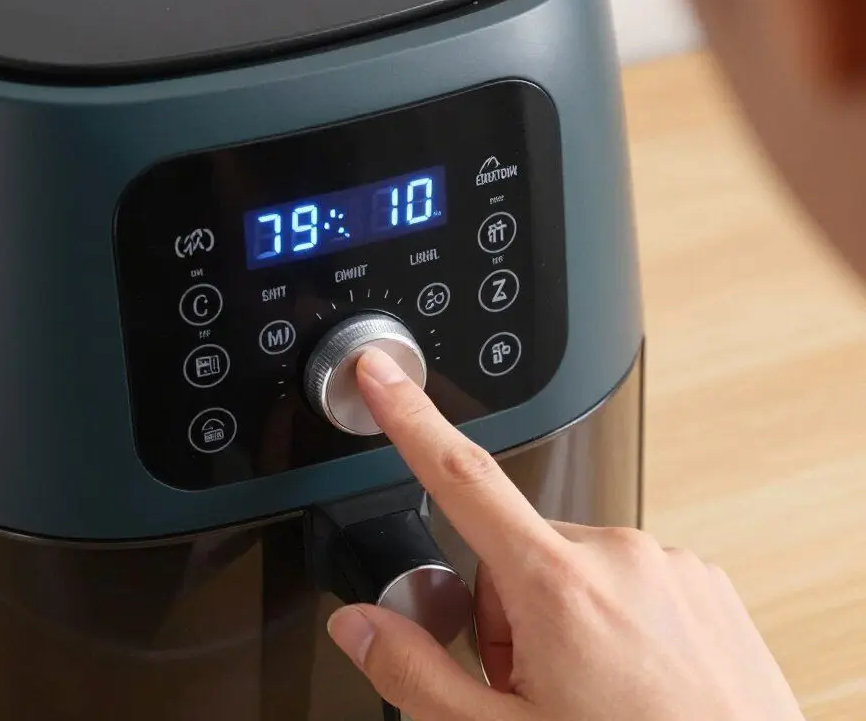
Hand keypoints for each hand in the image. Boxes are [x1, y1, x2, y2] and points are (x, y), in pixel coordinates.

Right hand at [326, 348, 804, 720]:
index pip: (460, 477)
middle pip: (513, 549)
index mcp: (555, 585)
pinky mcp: (703, 582)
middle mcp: (617, 555)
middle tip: (525, 683)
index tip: (383, 373)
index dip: (410, 418)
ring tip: (584, 690)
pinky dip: (611, 619)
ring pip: (570, 565)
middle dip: (502, 610)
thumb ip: (415, 672)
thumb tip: (358, 625)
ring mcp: (667, 566)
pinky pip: (627, 577)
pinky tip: (628, 681)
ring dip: (558, 616)